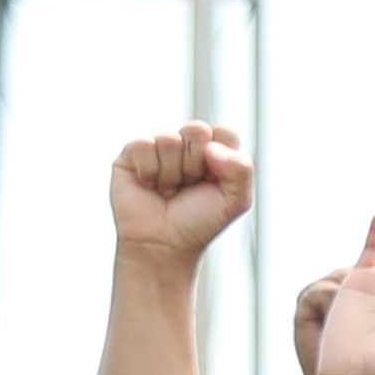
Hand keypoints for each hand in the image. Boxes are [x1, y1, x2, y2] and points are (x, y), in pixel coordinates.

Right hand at [105, 127, 253, 271]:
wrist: (164, 245)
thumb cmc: (200, 222)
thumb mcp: (236, 201)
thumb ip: (241, 169)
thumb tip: (211, 146)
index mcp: (215, 152)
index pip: (224, 131)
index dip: (221, 157)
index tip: (214, 181)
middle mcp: (188, 145)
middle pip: (197, 129)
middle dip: (195, 164)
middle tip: (190, 185)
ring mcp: (160, 147)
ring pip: (169, 138)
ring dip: (172, 173)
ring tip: (169, 190)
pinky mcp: (133, 152)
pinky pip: (144, 144)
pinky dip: (150, 172)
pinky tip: (150, 186)